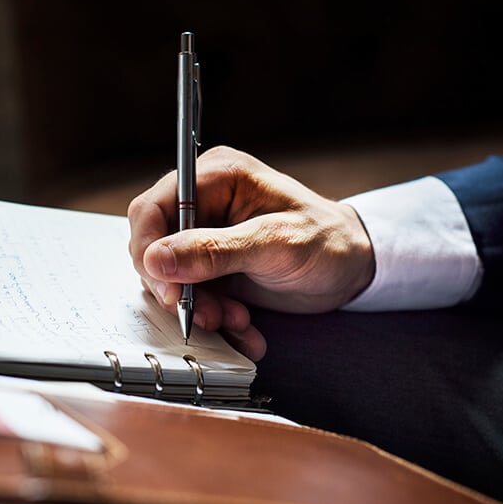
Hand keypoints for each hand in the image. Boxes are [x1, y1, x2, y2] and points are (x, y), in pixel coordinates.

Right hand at [127, 146, 373, 359]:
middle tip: (207, 313)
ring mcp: (206, 238)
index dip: (148, 248)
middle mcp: (204, 203)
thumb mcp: (275, 244)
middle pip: (155, 247)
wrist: (353, 269)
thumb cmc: (327, 241)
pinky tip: (243, 326)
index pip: (153, 207)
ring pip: (171, 279)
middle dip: (178, 288)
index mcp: (216, 177)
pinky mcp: (212, 268)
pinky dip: (213, 317)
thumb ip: (214, 251)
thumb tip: (156, 259)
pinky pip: (193, 296)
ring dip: (199, 308)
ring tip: (236, 320)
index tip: (165, 286)